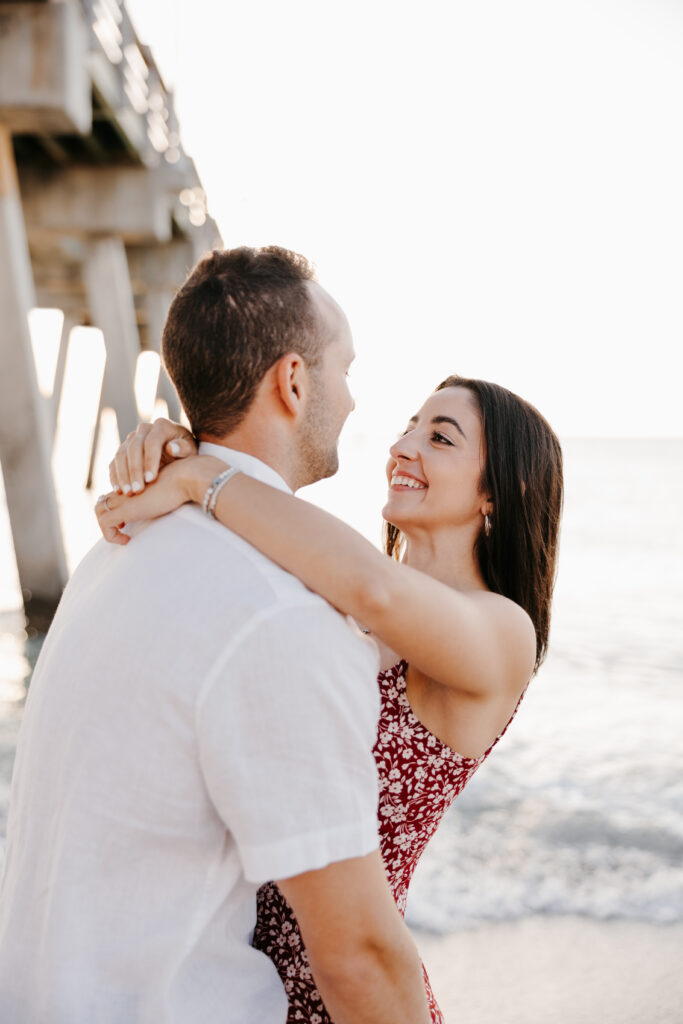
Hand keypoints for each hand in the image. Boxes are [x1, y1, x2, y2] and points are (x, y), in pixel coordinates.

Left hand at [96, 456, 221, 544]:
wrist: (188, 477)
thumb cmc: (188, 483)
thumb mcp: (173, 489)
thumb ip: (164, 494)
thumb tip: (173, 501)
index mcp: (136, 483)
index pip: (114, 496)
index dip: (117, 510)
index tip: (129, 524)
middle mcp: (127, 488)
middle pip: (102, 502)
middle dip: (107, 518)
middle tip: (124, 528)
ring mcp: (125, 498)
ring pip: (98, 510)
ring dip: (107, 528)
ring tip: (124, 537)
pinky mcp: (127, 509)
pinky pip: (104, 523)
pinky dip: (111, 535)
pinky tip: (127, 540)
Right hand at [109, 418, 196, 494]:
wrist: (178, 452)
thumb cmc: (187, 452)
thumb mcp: (191, 451)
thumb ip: (184, 449)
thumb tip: (171, 448)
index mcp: (162, 426)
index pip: (151, 442)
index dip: (150, 461)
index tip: (151, 480)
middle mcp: (144, 429)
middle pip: (133, 447)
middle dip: (134, 470)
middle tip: (137, 490)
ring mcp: (131, 438)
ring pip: (121, 454)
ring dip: (123, 475)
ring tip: (128, 493)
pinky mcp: (123, 450)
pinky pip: (114, 462)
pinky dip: (115, 476)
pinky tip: (119, 490)